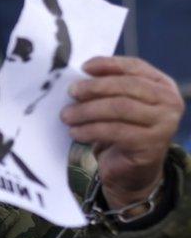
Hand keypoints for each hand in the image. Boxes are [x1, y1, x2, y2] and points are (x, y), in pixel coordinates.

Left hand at [61, 56, 184, 209]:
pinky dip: (90, 130)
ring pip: (119, 108)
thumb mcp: (116, 107)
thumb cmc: (121, 133)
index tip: (83, 67)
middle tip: (71, 92)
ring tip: (67, 116)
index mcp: (163, 86)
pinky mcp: (150, 144)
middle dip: (94, 88)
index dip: (109, 64)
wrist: (131, 173)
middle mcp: (170, 102)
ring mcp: (164, 124)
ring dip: (87, 111)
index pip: (135, 67)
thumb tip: (80, 77)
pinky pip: (114, 131)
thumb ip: (107, 89)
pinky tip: (75, 132)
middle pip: (127, 86)